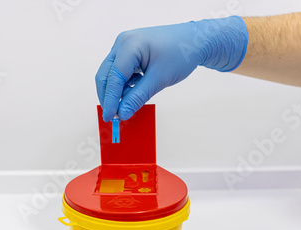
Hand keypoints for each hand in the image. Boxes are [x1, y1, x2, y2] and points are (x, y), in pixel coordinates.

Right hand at [95, 16, 247, 121]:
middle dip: (108, 96)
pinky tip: (134, 90)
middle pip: (106, 75)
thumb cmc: (181, 53)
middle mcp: (122, 43)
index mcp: (129, 45)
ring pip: (111, 74)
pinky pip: (119, 71)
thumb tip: (122, 113)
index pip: (113, 77)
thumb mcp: (159, 79)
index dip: (110, 100)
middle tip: (112, 115)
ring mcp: (124, 46)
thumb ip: (137, 97)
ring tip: (127, 103)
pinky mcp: (129, 51)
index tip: (109, 117)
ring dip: (116, 91)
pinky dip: (123, 84)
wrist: (195, 41)